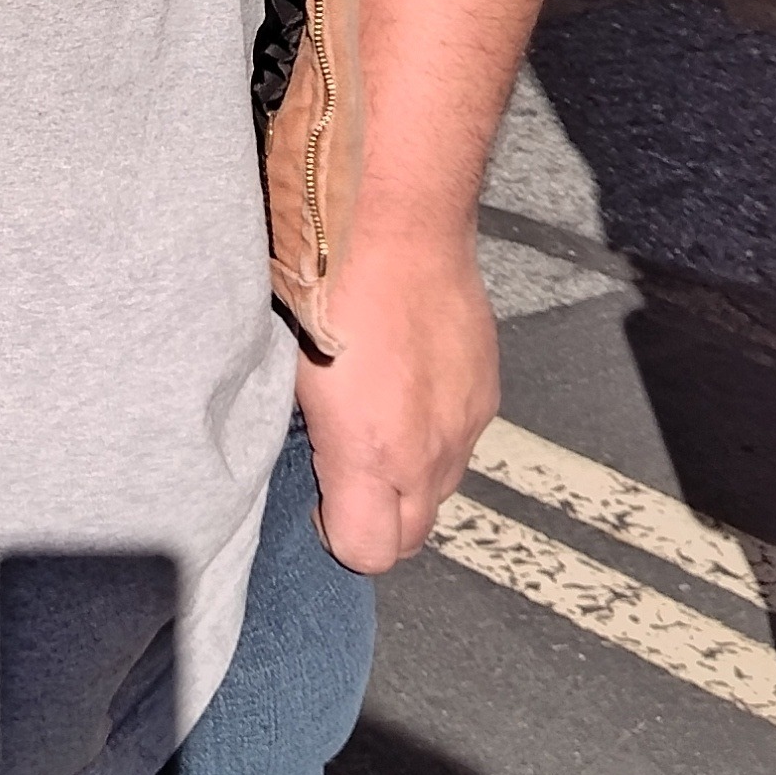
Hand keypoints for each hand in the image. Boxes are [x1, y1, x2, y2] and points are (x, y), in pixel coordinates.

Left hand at [293, 225, 498, 575]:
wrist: (398, 222)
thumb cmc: (328, 285)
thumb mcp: (289, 370)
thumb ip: (308, 437)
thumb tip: (301, 461)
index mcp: (370, 453)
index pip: (368, 552)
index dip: (340, 538)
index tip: (320, 505)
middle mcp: (427, 451)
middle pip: (412, 536)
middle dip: (378, 521)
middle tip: (345, 477)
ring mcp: (465, 423)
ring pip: (440, 488)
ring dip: (409, 477)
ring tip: (376, 423)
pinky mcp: (486, 391)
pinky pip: (462, 439)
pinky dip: (436, 433)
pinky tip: (408, 389)